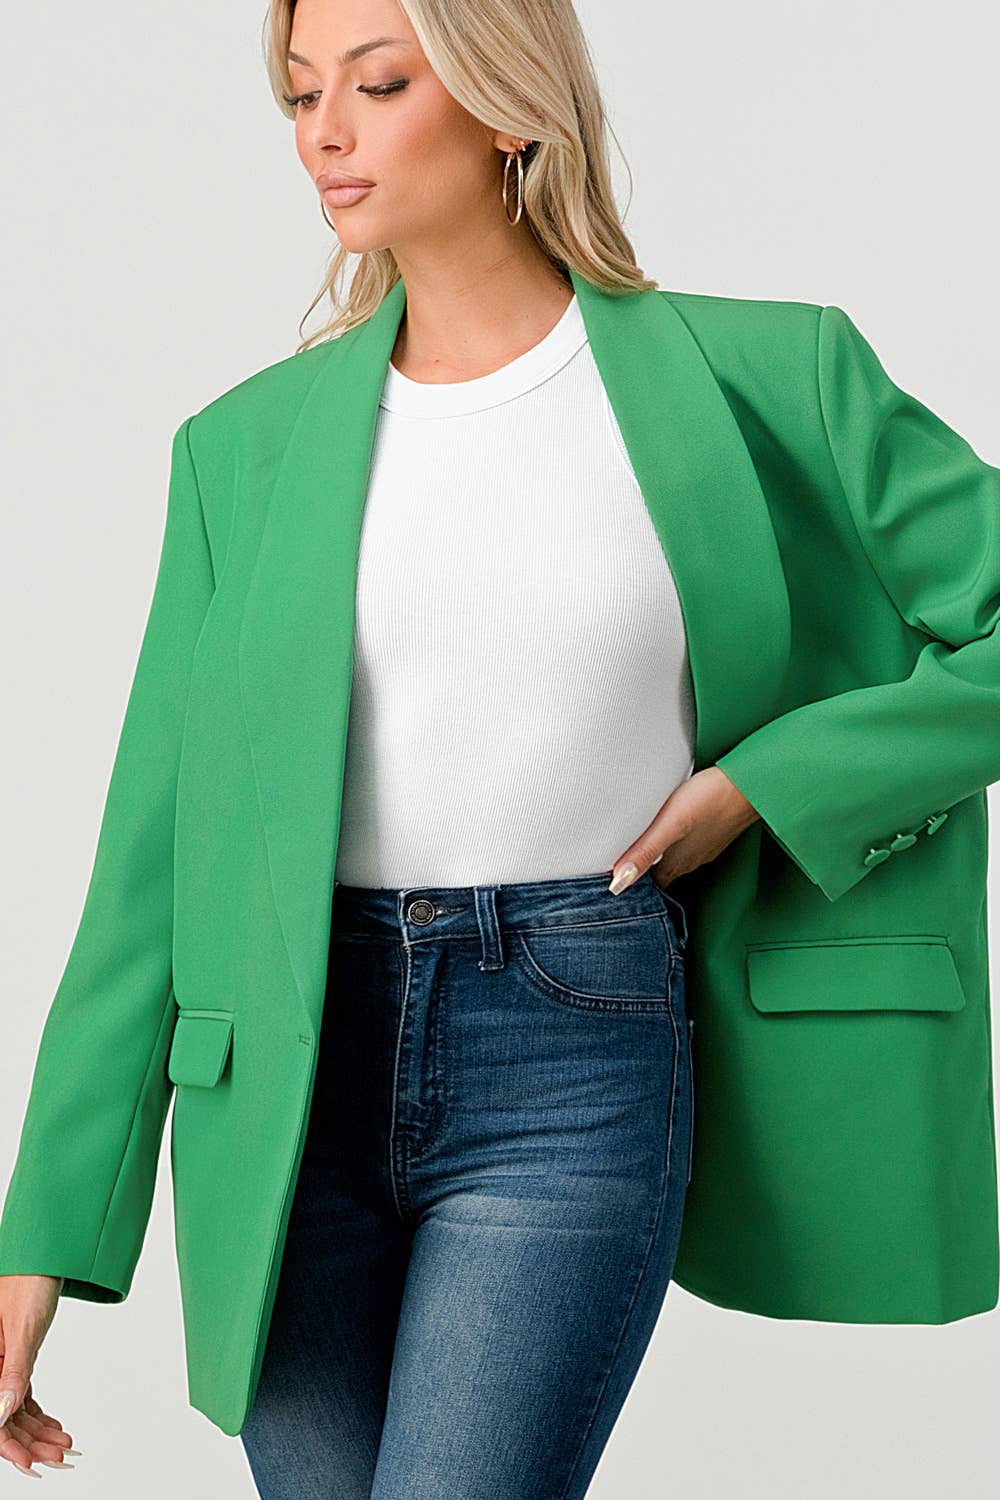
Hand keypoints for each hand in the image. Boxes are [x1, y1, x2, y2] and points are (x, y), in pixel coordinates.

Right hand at [0, 1275, 78, 1475]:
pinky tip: (53, 1426)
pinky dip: (38, 1412)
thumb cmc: (31, 1278)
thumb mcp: (23, 1328)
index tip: (31, 1463)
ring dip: (37, 1430)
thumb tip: (2, 1414)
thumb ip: (13, 1372)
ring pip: (14, 1408)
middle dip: (29, 1441)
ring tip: (63, 1443)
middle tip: (58, 1456)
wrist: (48, 1252)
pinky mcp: (16, 1355)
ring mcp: (0, 1361)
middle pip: (3, 1416)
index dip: (8, 1444)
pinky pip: (22, 1393)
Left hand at [610, 767, 759, 893]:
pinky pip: (690, 845)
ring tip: (637, 848)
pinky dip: (675, 843)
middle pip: (660, 876)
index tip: (612, 881)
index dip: (631, 886)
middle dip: (641, 873)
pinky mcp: (713, 831)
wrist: (750, 782)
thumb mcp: (671, 824)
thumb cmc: (711, 799)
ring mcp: (704, 847)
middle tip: (619, 865)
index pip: (649, 887)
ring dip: (657, 858)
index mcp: (677, 864)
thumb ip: (645, 852)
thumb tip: (618, 884)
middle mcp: (690, 861)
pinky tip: (670, 830)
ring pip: (674, 860)